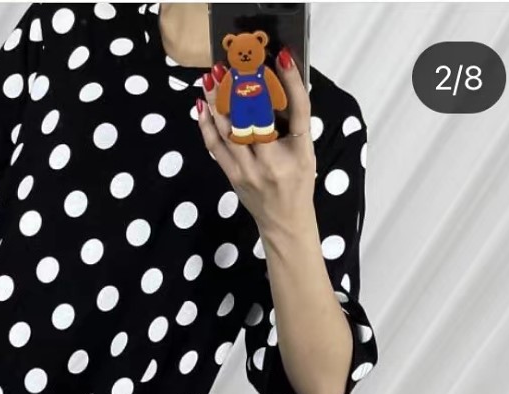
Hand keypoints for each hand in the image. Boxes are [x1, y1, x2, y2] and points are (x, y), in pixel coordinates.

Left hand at [195, 49, 315, 241]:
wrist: (283, 222)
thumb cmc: (298, 183)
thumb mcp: (306, 152)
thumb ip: (295, 122)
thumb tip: (277, 84)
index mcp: (298, 152)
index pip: (298, 109)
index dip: (291, 82)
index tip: (282, 56)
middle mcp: (271, 161)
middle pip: (254, 118)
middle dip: (241, 89)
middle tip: (232, 64)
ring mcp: (248, 170)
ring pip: (229, 131)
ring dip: (218, 102)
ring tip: (211, 78)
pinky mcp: (232, 175)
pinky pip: (216, 147)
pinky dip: (207, 125)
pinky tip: (203, 106)